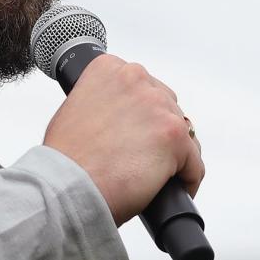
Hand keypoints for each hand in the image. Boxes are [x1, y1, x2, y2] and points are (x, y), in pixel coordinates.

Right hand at [42, 54, 204, 226]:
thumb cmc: (65, 159)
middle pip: (167, 108)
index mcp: (109, 68)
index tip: (134, 135)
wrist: (66, 188)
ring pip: (184, 136)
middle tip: (141, 159)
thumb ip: (102, 101)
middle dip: (158, 134)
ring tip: (155, 178)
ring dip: (173, 157)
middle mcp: (136, 79)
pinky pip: (194, 164)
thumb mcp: (74, 109)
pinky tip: (172, 191)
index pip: (143, 88)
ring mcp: (158, 107)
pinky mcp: (175, 137)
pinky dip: (186, 180)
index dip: (141, 117)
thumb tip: (118, 114)